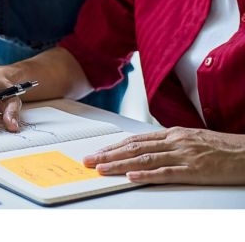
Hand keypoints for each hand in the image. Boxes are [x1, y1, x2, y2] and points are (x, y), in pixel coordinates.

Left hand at [83, 127, 244, 184]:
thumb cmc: (223, 147)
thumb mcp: (192, 139)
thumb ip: (169, 143)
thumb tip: (147, 148)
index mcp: (173, 134)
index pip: (136, 140)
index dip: (114, 146)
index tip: (97, 152)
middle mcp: (174, 142)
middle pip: (134, 148)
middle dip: (108, 155)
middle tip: (89, 161)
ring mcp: (184, 155)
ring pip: (144, 160)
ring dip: (119, 165)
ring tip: (101, 169)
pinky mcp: (195, 171)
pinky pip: (166, 173)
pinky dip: (146, 175)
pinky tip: (131, 177)